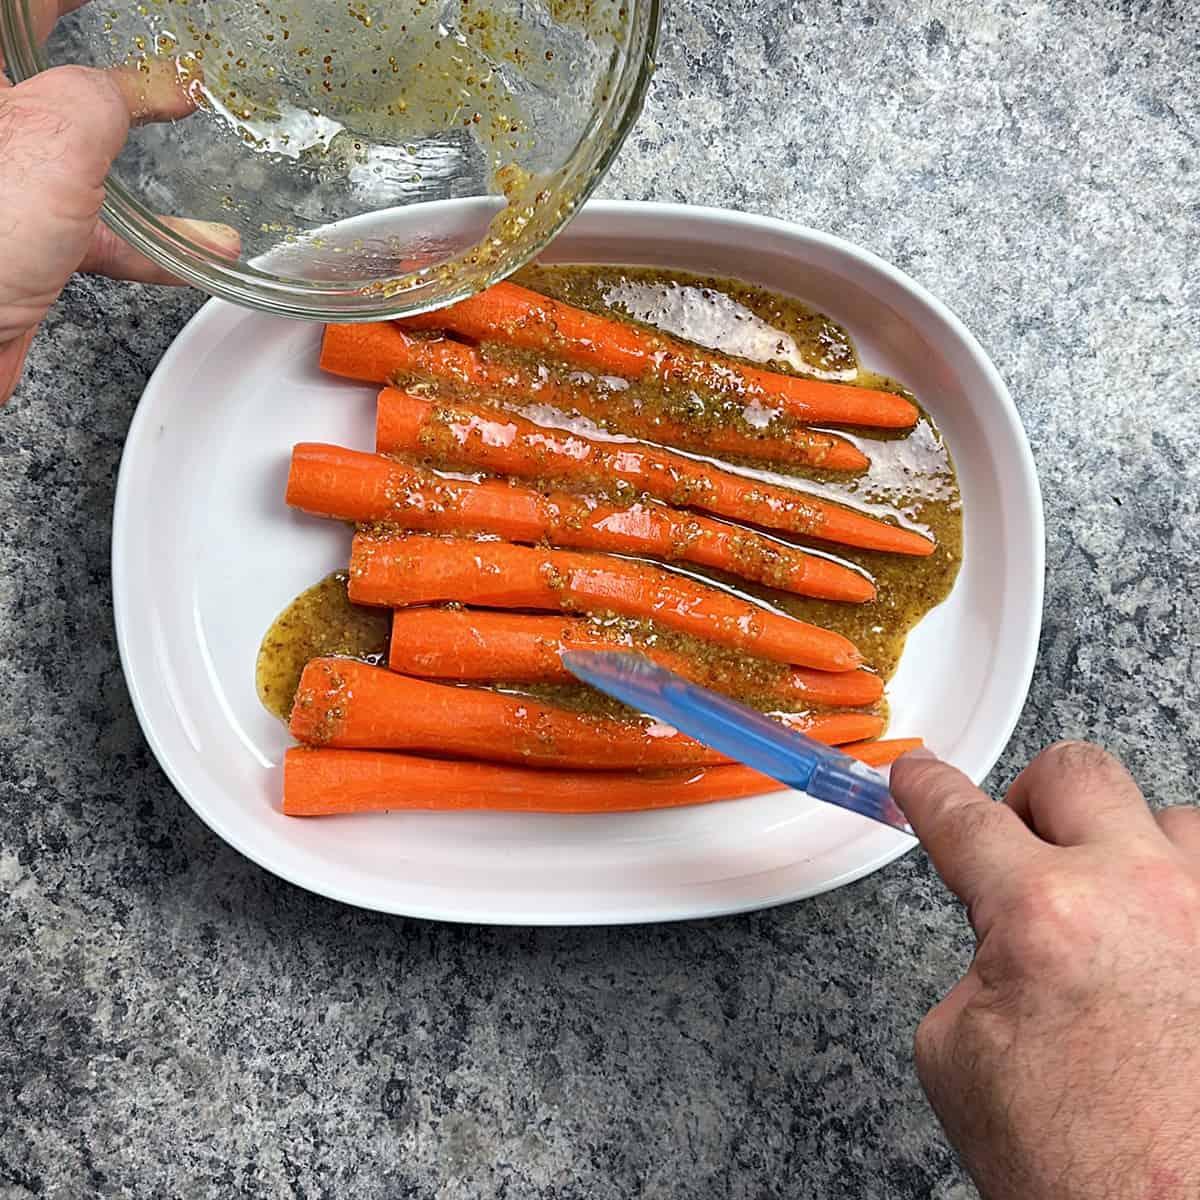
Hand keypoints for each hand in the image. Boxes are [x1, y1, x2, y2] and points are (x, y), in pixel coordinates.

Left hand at [0, 26, 235, 402]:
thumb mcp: (53, 136)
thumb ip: (105, 97)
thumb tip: (148, 87)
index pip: (22, 8)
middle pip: (47, 65)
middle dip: (110, 57)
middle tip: (151, 47)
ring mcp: (6, 182)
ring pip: (80, 146)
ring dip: (141, 148)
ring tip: (187, 128)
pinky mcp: (23, 237)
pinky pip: (97, 226)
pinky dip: (150, 240)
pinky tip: (197, 253)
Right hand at [891, 743, 1199, 1199]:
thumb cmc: (1086, 1174)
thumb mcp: (958, 1058)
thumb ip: (978, 966)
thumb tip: (1008, 942)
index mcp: (1046, 918)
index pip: (962, 816)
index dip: (926, 785)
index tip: (920, 775)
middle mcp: (1143, 897)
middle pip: (1074, 773)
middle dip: (1030, 799)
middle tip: (1019, 845)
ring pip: (1171, 818)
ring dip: (1130, 850)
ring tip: (1115, 911)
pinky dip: (1185, 901)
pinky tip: (1168, 949)